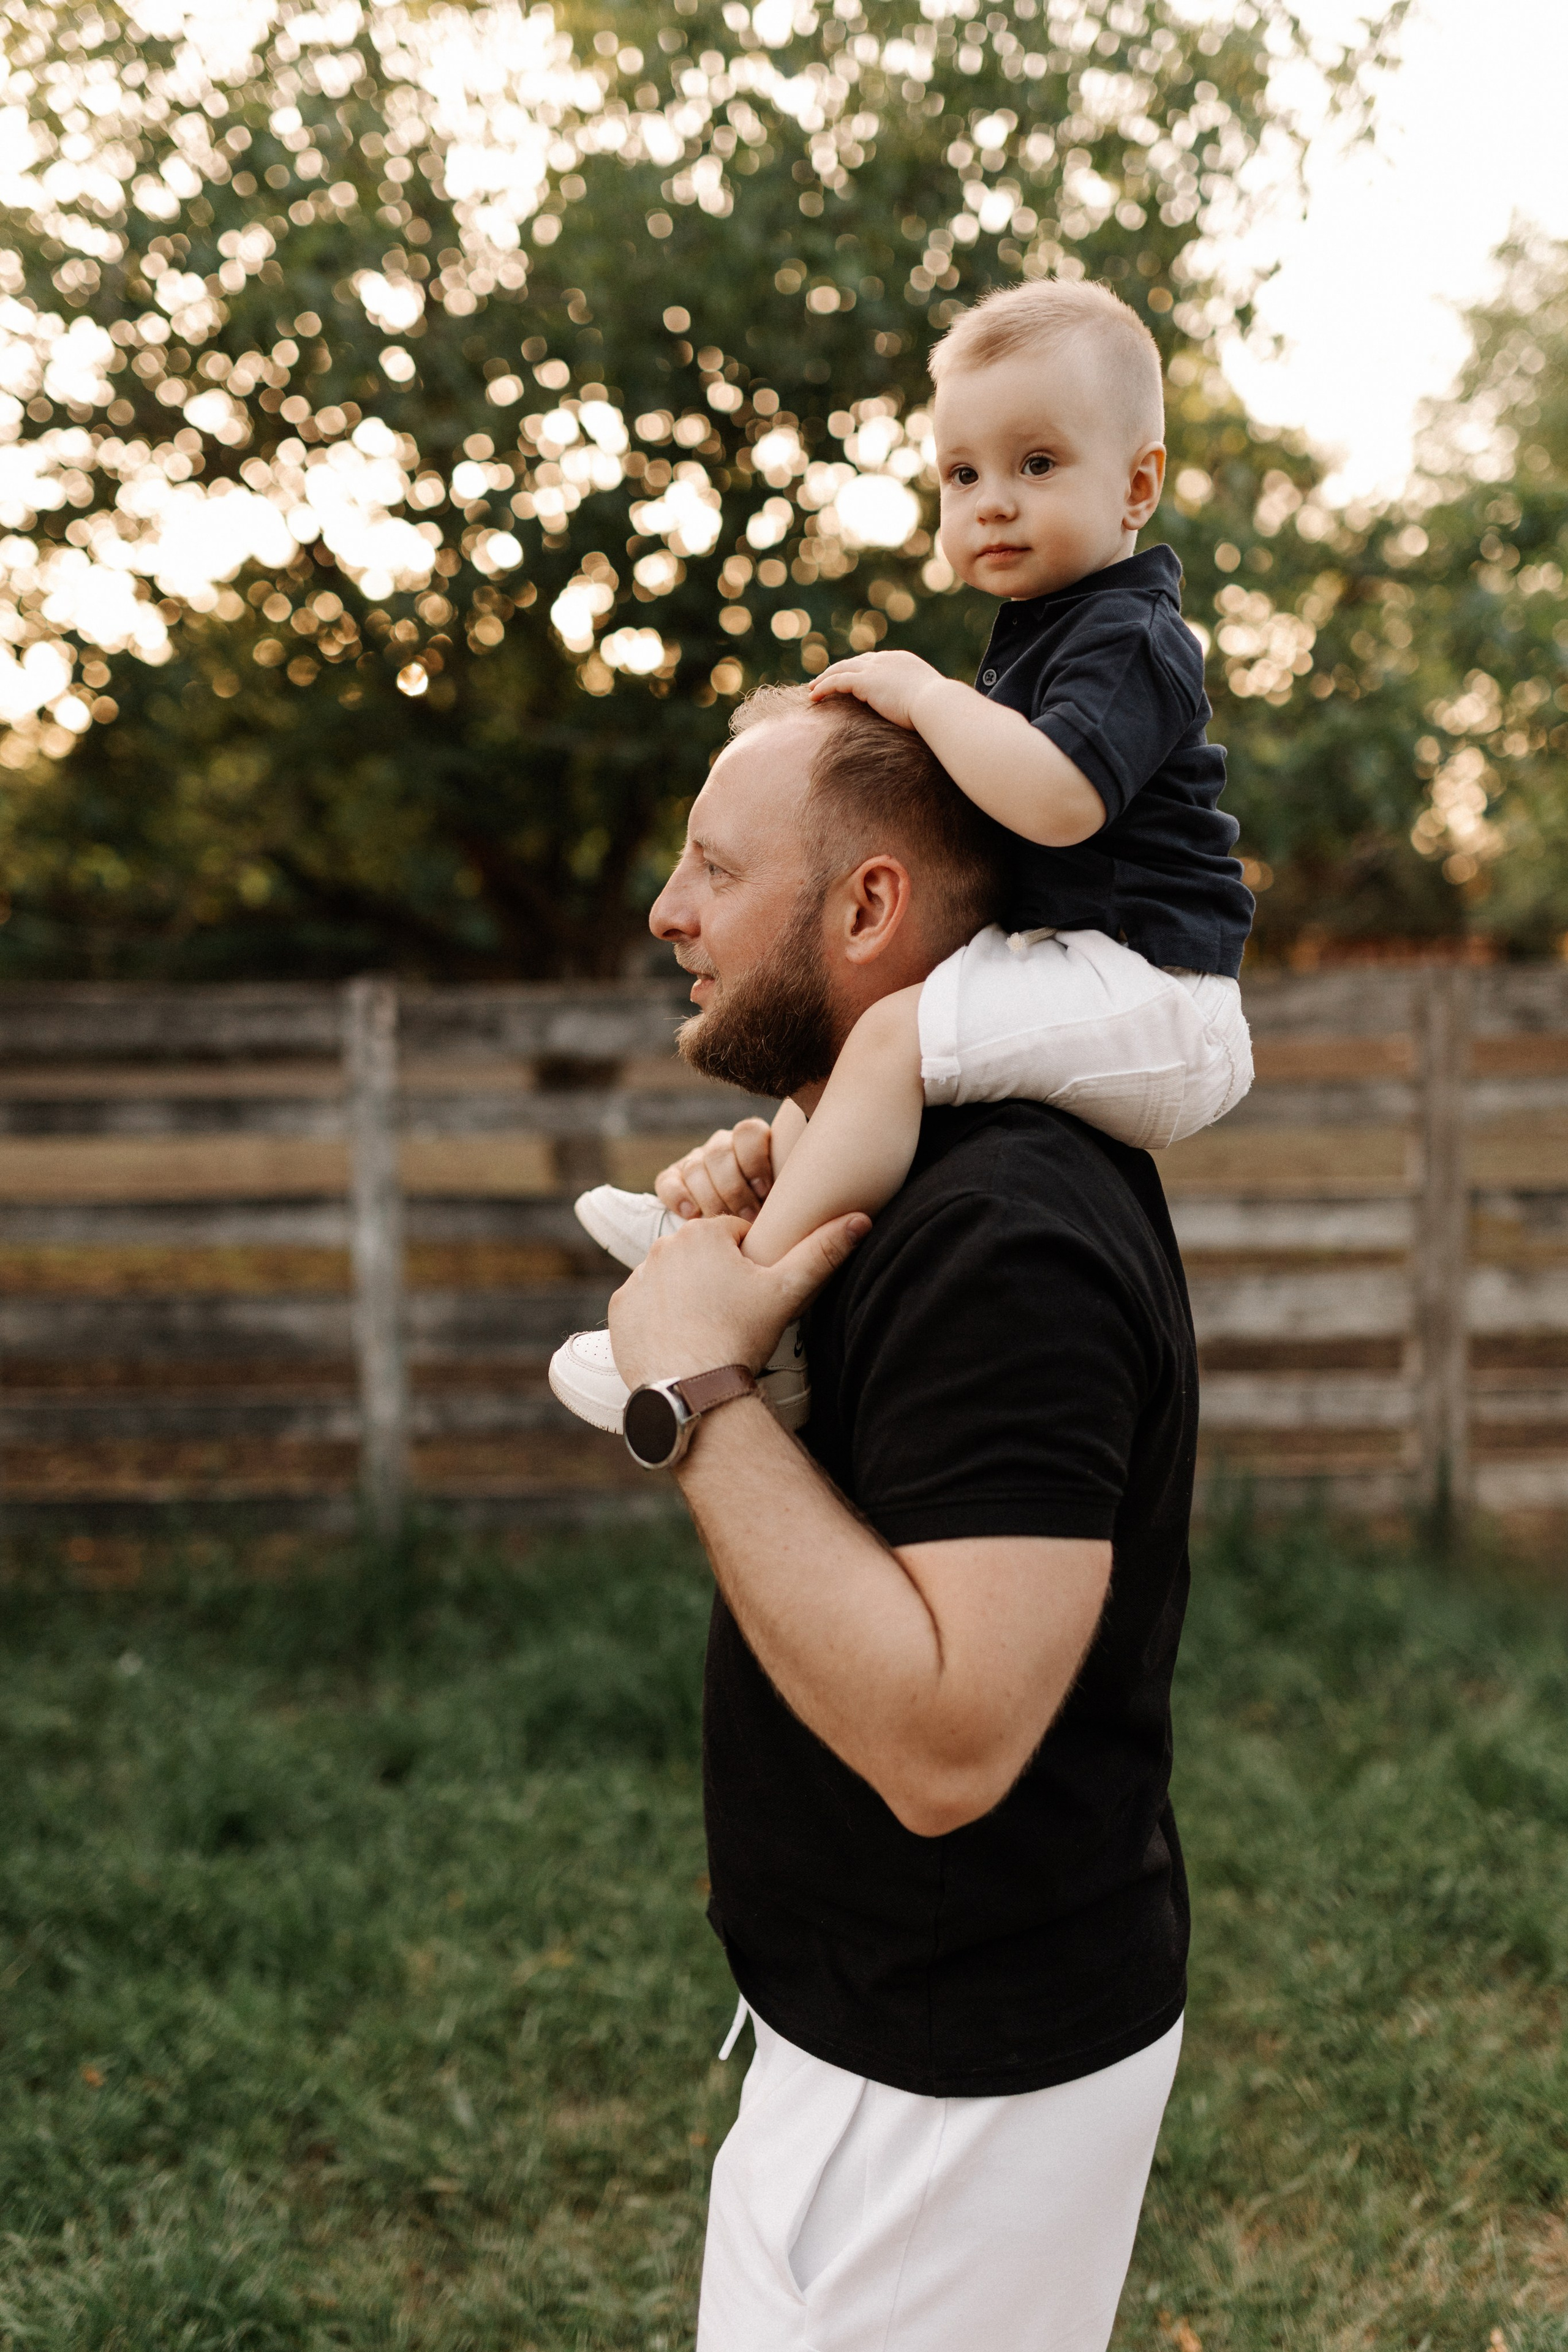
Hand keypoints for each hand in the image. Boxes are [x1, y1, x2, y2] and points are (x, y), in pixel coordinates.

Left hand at [608, 1210, 869, 1391]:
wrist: (692, 1391)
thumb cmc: (741, 1337)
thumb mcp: (788, 1291)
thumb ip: (824, 1251)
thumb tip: (861, 1219)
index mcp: (704, 1233)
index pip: (736, 1237)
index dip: (752, 1266)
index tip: (754, 1296)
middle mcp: (663, 1246)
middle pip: (702, 1256)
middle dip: (718, 1278)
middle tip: (734, 1316)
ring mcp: (637, 1278)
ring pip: (674, 1279)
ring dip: (689, 1296)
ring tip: (709, 1330)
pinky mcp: (620, 1309)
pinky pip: (646, 1306)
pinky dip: (661, 1319)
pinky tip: (682, 1340)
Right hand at [653, 1118, 774, 1223]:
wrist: (736, 1229)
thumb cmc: (768, 1213)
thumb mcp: (781, 1197)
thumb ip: (786, 1190)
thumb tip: (792, 1200)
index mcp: (750, 1141)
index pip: (748, 1132)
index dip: (756, 1160)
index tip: (765, 1191)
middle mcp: (721, 1147)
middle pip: (720, 1154)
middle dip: (734, 1189)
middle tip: (748, 1216)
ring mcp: (694, 1161)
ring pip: (695, 1168)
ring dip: (711, 1199)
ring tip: (724, 1224)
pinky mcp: (672, 1178)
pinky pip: (667, 1181)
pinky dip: (678, 1197)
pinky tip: (691, 1214)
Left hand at [808, 650, 944, 731]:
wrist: (936, 704)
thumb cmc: (938, 709)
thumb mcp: (929, 700)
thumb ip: (919, 700)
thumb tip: (923, 713)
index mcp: (902, 661)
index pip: (875, 660)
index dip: (859, 668)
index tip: (849, 678)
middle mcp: (886, 660)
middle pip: (855, 661)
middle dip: (838, 669)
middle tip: (824, 680)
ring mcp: (874, 668)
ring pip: (840, 669)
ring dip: (824, 678)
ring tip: (812, 688)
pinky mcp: (864, 681)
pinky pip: (836, 681)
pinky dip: (823, 687)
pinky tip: (813, 696)